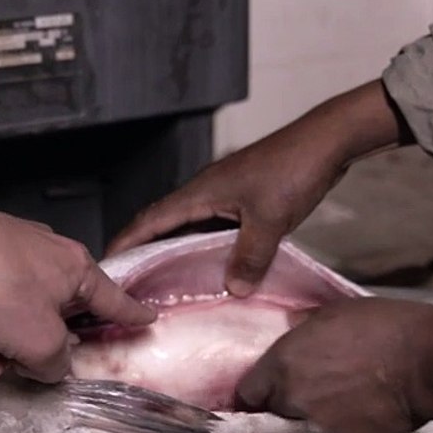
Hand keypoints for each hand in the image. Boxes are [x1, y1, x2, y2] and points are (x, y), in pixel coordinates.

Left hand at [0, 199, 155, 382]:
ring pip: (12, 317)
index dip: (132, 316)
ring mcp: (10, 255)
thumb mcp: (38, 341)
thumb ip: (55, 363)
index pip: (114, 301)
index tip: (150, 319)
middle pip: (51, 320)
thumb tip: (51, 365)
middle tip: (3, 366)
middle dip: (24, 352)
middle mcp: (48, 258)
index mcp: (77, 271)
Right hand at [107, 121, 344, 297]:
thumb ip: (249, 257)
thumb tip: (234, 290)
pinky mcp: (245, 200)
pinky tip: (217, 271)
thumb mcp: (268, 221)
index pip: (150, 221)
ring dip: (179, 253)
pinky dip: (210, 250)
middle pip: (165, 225)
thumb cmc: (293, 171)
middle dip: (146, 252)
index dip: (126, 243)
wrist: (326, 142)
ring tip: (169, 285)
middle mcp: (206, 193)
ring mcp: (226, 195)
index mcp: (200, 193)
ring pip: (193, 229)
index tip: (106, 266)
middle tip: (134, 285)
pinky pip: (217, 229)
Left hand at [236, 298, 432, 432]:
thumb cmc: (385, 326)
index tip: (270, 383)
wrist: (428, 361)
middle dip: (288, 398)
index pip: (248, 392)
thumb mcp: (336, 310)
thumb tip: (292, 328)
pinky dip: (343, 422)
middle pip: (274, 409)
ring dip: (316, 410)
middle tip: (315, 380)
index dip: (259, 388)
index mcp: (283, 363)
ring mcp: (318, 425)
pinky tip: (364, 404)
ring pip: (304, 423)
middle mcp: (292, 398)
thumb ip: (304, 326)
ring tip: (345, 391)